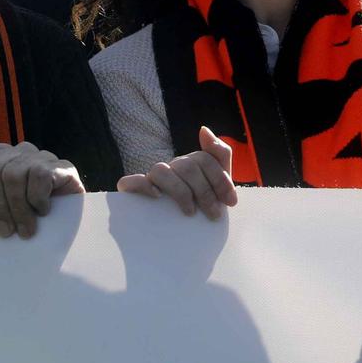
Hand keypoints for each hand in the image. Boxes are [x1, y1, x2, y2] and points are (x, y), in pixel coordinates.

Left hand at [0, 138, 83, 239]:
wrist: (60, 226)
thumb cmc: (15, 214)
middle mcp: (17, 151)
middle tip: (4, 231)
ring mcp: (40, 156)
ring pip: (13, 175)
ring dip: (17, 208)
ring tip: (24, 230)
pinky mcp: (61, 166)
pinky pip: (39, 177)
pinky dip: (37, 199)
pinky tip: (42, 211)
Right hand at [116, 127, 239, 219]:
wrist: (180, 233)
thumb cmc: (201, 205)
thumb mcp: (217, 182)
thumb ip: (219, 153)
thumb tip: (203, 129)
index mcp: (190, 163)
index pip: (205, 160)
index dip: (220, 180)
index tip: (230, 202)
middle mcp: (171, 167)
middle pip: (187, 166)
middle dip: (205, 191)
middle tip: (214, 214)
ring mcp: (152, 179)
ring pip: (161, 170)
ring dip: (180, 191)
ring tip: (190, 213)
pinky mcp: (133, 192)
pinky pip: (130, 182)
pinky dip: (143, 186)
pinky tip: (157, 196)